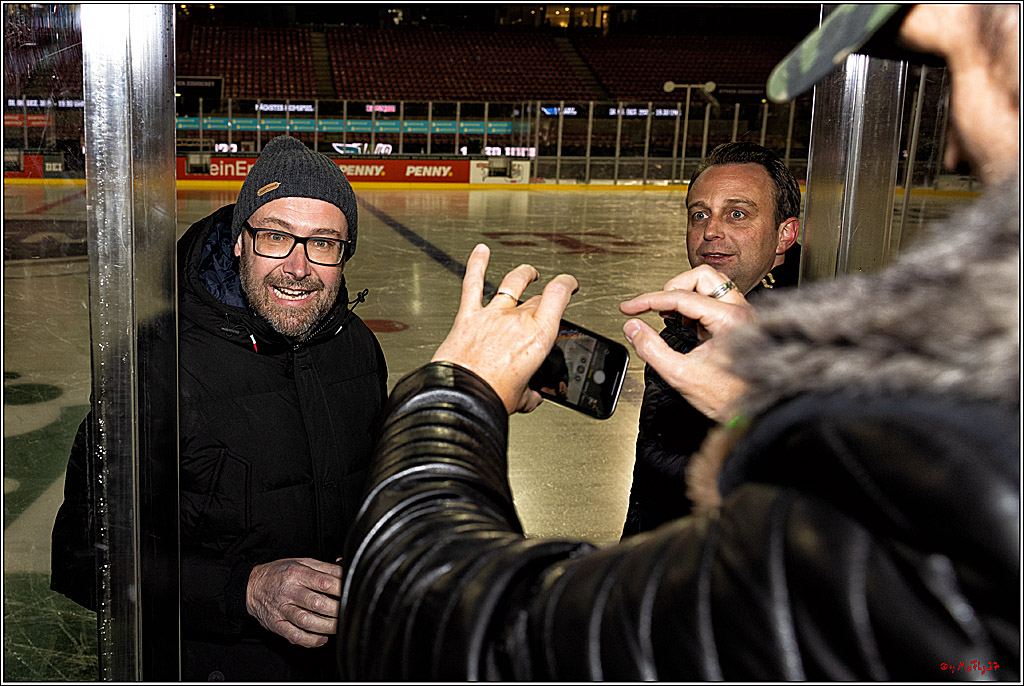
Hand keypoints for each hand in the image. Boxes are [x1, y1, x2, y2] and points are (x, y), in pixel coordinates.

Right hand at [246, 557, 342, 647]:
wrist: (251, 587)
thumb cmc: (279, 573)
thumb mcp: (301, 562)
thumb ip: (324, 567)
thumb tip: (345, 569)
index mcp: (296, 574)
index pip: (324, 582)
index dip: (341, 590)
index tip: (351, 593)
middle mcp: (288, 591)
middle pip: (317, 603)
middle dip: (336, 610)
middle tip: (348, 612)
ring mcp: (281, 610)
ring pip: (306, 621)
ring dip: (326, 626)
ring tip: (338, 626)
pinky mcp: (276, 625)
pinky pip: (294, 636)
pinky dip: (310, 640)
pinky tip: (322, 638)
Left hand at [432, 244, 577, 413]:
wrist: (461, 397)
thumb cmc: (491, 396)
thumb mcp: (522, 397)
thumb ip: (530, 393)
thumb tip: (532, 396)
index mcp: (538, 336)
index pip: (558, 295)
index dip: (567, 284)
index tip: (569, 284)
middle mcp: (516, 320)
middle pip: (535, 297)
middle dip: (544, 296)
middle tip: (547, 296)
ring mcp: (491, 315)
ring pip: (511, 283)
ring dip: (522, 274)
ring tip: (528, 272)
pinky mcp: (467, 317)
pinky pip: (472, 284)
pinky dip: (476, 265)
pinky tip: (480, 252)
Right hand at [620, 265, 753, 420]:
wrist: (754, 411)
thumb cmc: (730, 397)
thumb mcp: (681, 375)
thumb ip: (651, 349)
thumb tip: (633, 329)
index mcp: (729, 318)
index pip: (679, 296)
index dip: (648, 300)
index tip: (630, 308)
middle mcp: (739, 310)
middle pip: (700, 276)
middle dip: (672, 289)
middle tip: (656, 308)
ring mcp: (741, 315)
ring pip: (709, 284)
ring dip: (685, 296)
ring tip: (671, 317)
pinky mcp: (738, 322)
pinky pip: (713, 300)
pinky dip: (694, 307)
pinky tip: (687, 326)